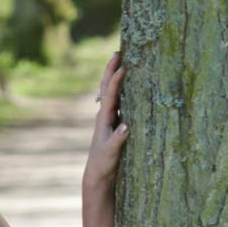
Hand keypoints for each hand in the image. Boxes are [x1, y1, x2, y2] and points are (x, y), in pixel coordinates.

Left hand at [83, 50, 127, 193]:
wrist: (98, 175)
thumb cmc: (103, 165)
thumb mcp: (110, 154)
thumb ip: (117, 140)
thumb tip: (126, 126)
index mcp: (103, 120)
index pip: (109, 95)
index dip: (116, 81)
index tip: (123, 66)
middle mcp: (104, 116)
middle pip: (106, 87)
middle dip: (111, 69)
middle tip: (118, 51)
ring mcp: (109, 118)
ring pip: (111, 92)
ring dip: (115, 75)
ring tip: (122, 60)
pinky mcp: (114, 123)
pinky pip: (118, 100)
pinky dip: (121, 88)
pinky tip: (129, 83)